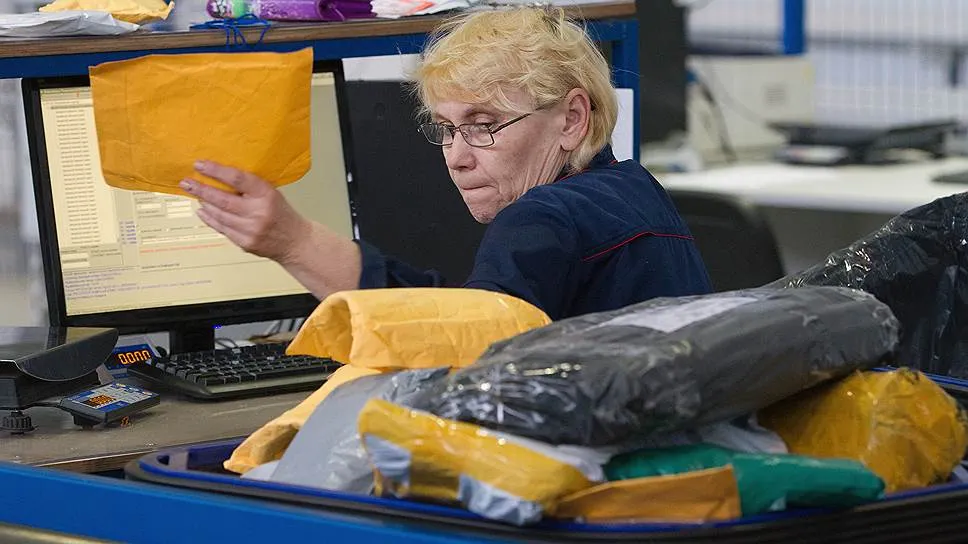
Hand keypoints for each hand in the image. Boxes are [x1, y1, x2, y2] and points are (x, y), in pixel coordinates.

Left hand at [179, 161, 310, 263]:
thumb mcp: (271, 193)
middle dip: (201, 189)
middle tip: (186, 182)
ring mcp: (250, 229)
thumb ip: (249, 187)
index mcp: (266, 194)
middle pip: (222, 199)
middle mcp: (258, 212)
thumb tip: (219, 177)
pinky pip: (221, 228)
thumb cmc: (282, 214)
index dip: (216, 171)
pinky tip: (203, 211)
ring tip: (195, 194)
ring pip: (218, 214)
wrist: (295, 241)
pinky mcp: (244, 242)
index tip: (200, 165)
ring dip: (204, 203)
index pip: (237, 179)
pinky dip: (209, 219)